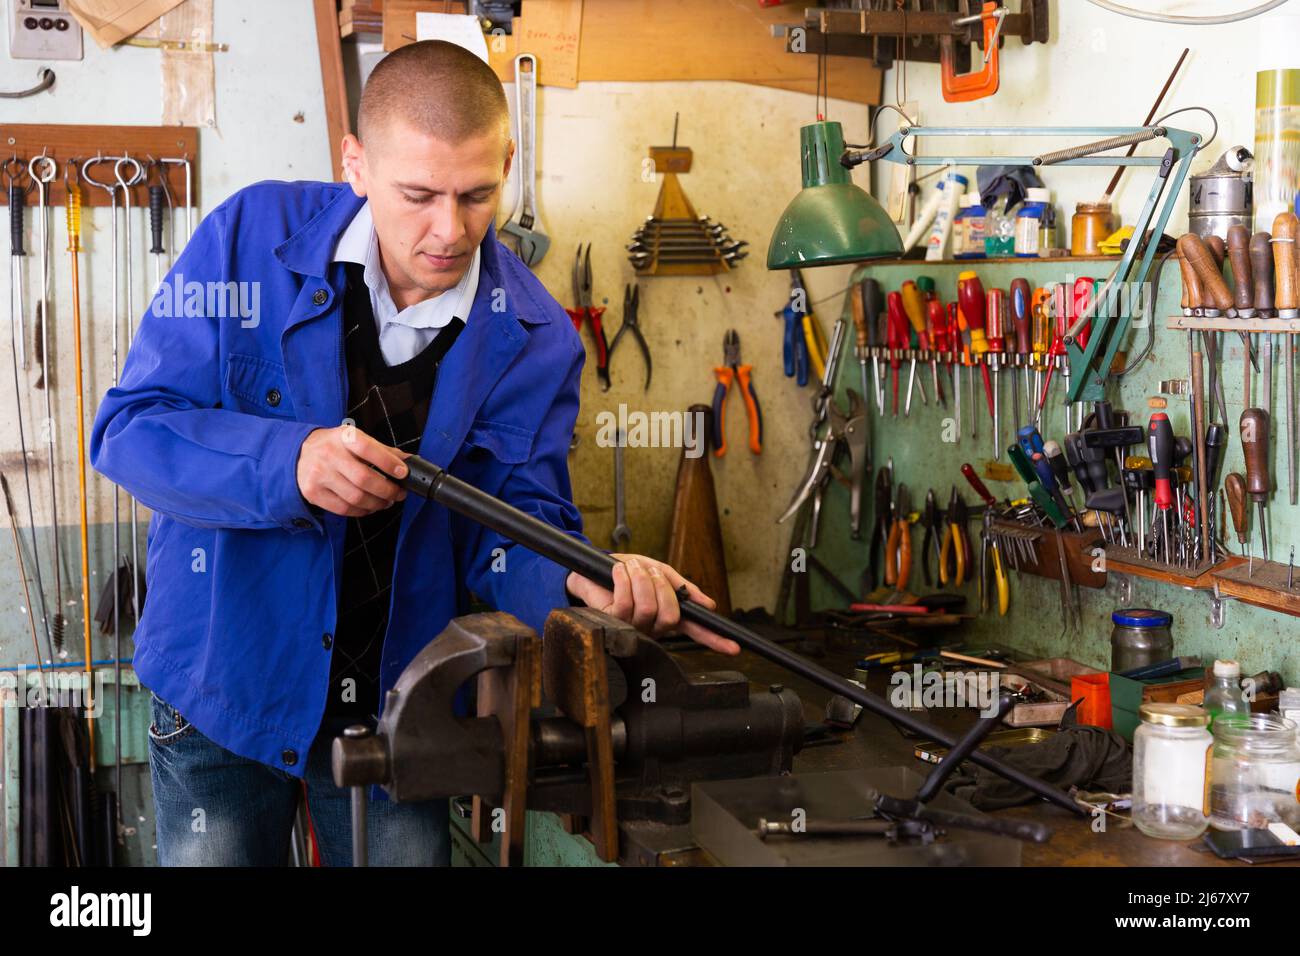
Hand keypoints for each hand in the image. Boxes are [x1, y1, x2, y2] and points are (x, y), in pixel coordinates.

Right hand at [296, 425, 407, 517]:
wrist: (297, 454)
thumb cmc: (333, 447)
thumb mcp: (355, 440)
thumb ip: (381, 450)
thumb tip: (409, 461)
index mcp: (343, 437)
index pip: (368, 449)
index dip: (388, 462)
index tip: (403, 473)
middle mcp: (329, 455)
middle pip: (364, 479)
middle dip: (387, 490)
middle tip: (398, 494)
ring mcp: (319, 475)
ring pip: (355, 497)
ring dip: (377, 504)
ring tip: (385, 501)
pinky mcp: (313, 492)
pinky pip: (343, 508)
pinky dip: (361, 511)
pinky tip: (368, 507)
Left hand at [565, 554, 738, 654]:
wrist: (592, 568)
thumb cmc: (627, 571)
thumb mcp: (659, 572)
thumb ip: (681, 586)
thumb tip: (707, 604)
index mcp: (667, 615)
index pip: (695, 630)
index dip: (715, 639)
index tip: (733, 646)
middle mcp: (652, 626)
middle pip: (670, 615)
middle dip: (661, 586)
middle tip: (649, 571)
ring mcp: (632, 626)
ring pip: (648, 607)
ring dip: (641, 579)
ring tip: (632, 568)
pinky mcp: (612, 620)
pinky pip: (626, 602)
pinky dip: (624, 579)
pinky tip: (618, 572)